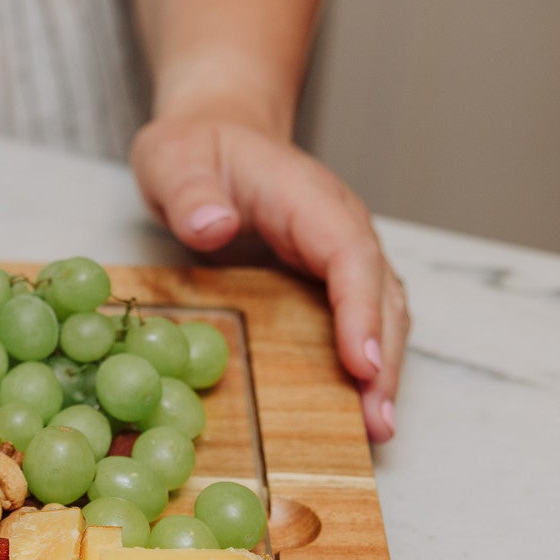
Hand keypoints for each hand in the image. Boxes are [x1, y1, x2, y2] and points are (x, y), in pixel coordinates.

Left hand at [131, 115, 406, 442]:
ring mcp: (339, 251)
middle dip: (384, 359)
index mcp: (308, 199)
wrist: (217, 130)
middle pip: (379, 294)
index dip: (359, 311)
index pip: (349, 256)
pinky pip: (359, 317)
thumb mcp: (175, 159)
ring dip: (384, 368)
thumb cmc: (195, 147)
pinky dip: (366, 359)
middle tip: (378, 422)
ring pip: (380, 311)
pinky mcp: (328, 275)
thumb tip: (215, 225)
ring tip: (378, 429)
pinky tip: (358, 404)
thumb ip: (192, 191)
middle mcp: (338, 227)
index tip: (363, 363)